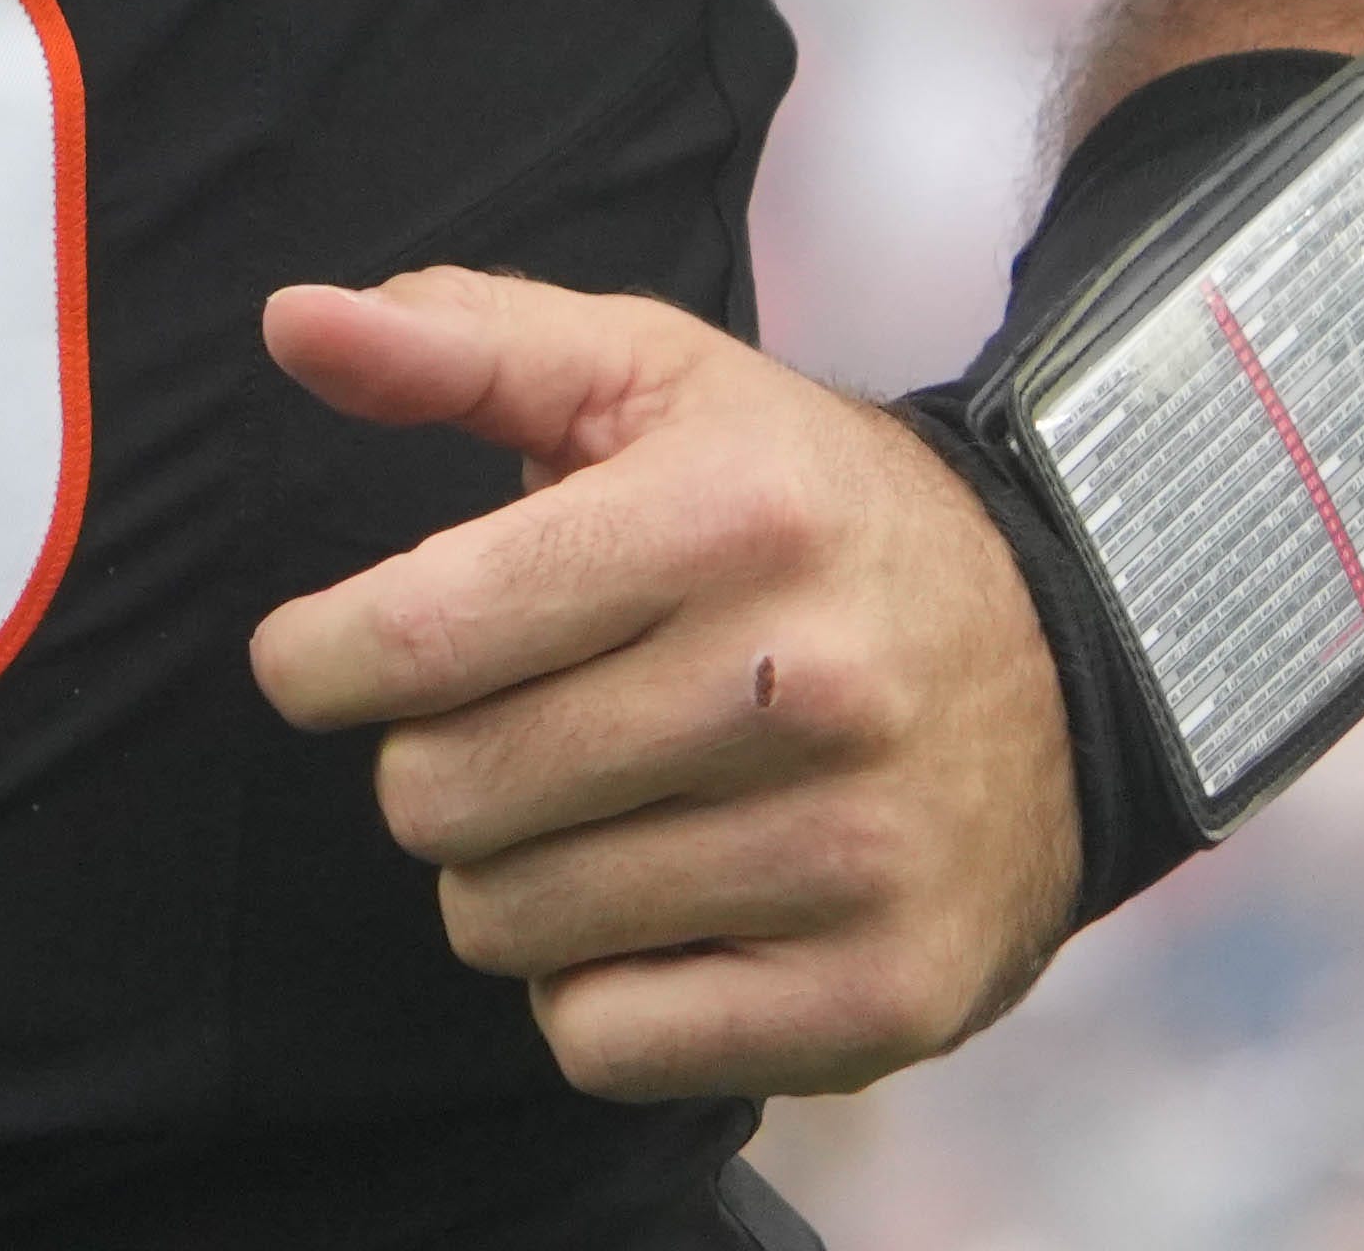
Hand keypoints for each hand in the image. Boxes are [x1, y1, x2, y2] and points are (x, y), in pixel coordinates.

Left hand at [240, 268, 1079, 1099]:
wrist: (1068, 660)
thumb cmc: (801, 509)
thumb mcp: (650, 380)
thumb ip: (461, 345)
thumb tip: (295, 321)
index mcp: (726, 517)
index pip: (421, 634)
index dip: (319, 662)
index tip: (321, 661)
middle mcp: (798, 687)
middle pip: (444, 794)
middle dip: (429, 764)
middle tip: (508, 727)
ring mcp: (850, 855)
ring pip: (504, 925)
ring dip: (503, 877)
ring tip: (594, 811)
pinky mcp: (879, 994)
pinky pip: (602, 1041)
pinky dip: (590, 992)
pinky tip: (658, 909)